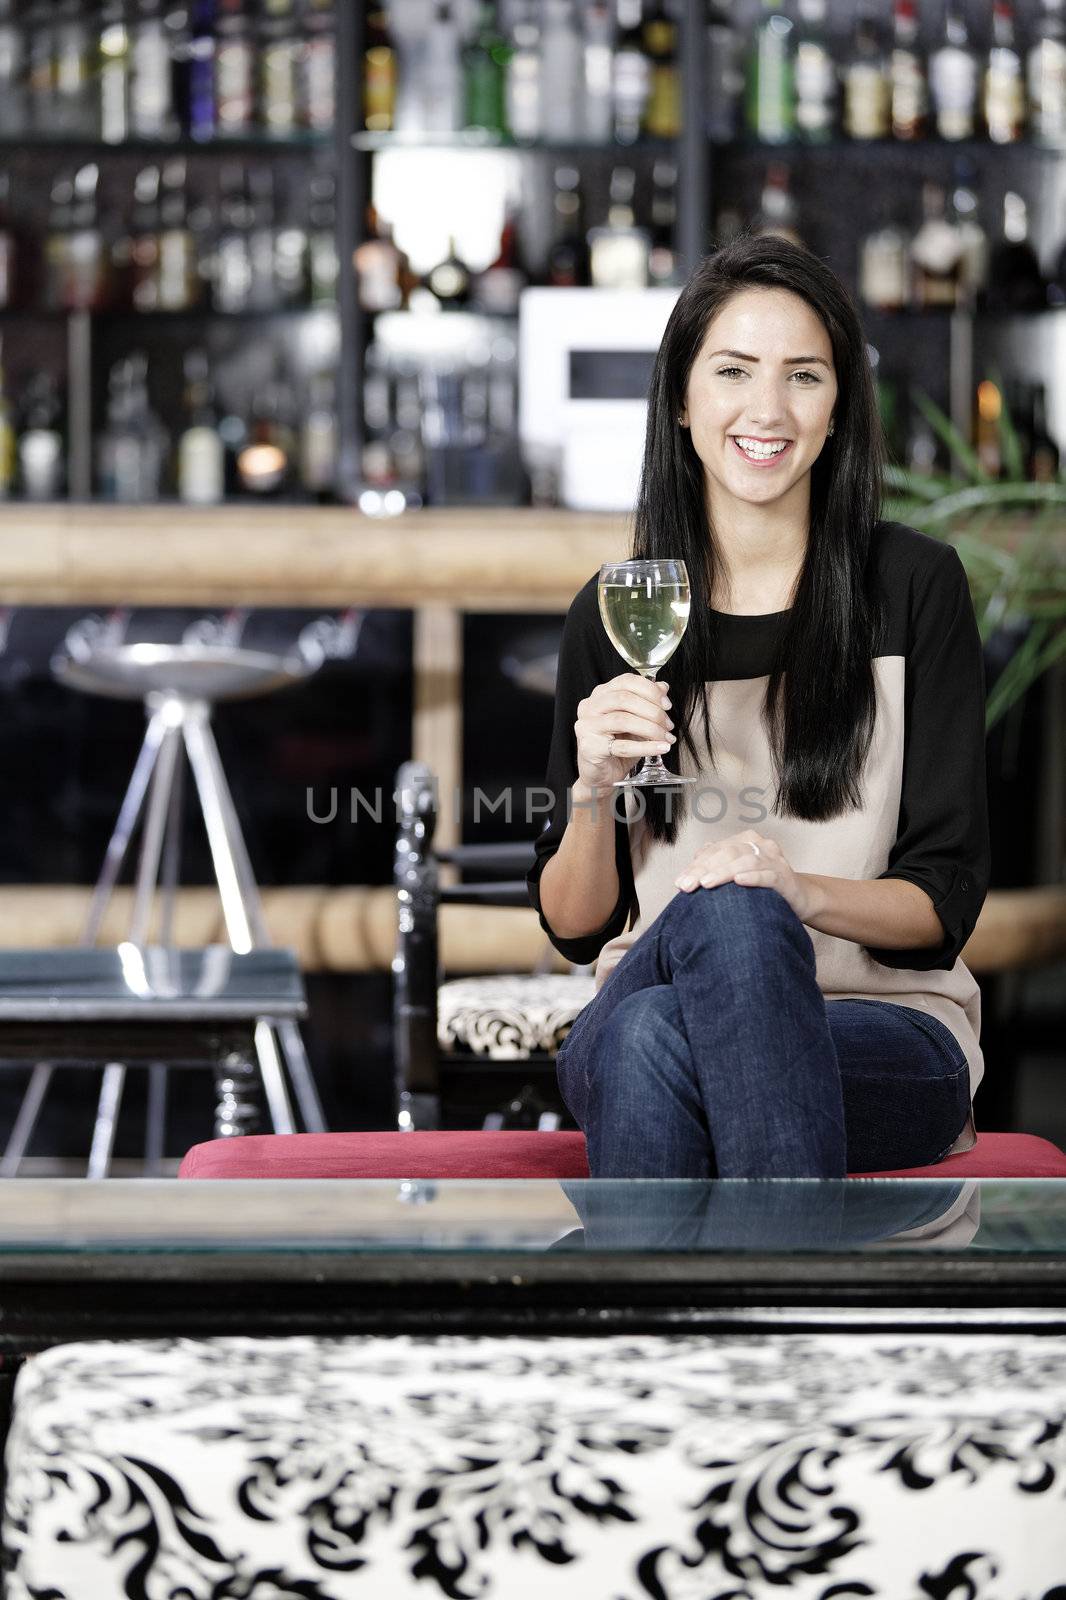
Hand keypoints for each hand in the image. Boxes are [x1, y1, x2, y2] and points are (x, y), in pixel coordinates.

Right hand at [574, 672, 673, 795]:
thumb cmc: (616, 746)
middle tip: (668, 724)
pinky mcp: (590, 747)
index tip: (666, 704)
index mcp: (600, 695)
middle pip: (624, 699)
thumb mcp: (636, 720)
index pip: (626, 681)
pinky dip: (646, 747)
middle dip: (653, 711)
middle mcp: (590, 707)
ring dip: (651, 729)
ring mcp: (587, 726)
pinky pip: (622, 746)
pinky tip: (660, 748)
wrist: (601, 775)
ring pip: (623, 720)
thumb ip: (647, 702)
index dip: (650, 690)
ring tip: (665, 738)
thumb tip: (663, 687)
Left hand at [673, 831, 819, 922]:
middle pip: (727, 853)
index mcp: (745, 841)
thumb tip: (688, 871)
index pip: (714, 850)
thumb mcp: (737, 874)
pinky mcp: (785, 876)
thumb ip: (717, 867)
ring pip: (745, 860)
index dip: (695, 866)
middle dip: (704, 869)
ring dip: (724, 872)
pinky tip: (739, 881)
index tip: (679, 883)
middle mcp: (760, 845)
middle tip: (687, 886)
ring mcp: (774, 859)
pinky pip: (768, 874)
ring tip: (707, 884)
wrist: (799, 898)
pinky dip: (753, 877)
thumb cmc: (762, 887)